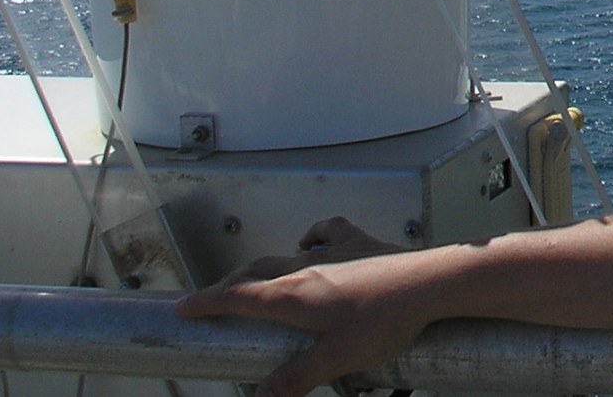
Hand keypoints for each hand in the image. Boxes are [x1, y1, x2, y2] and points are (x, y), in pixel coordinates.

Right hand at [176, 218, 437, 396]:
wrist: (430, 282)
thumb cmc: (385, 319)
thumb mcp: (334, 360)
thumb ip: (294, 379)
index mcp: (292, 295)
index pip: (237, 297)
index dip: (206, 303)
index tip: (182, 308)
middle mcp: (306, 267)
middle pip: (255, 274)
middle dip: (229, 288)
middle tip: (212, 301)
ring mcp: (334, 252)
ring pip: (285, 254)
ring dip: (264, 268)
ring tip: (254, 280)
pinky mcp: (360, 243)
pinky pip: (326, 232)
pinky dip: (311, 236)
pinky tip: (311, 241)